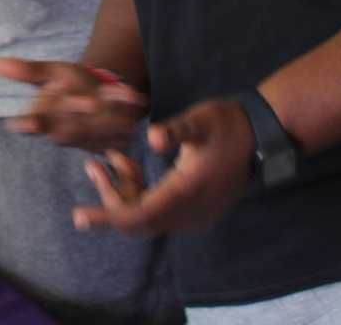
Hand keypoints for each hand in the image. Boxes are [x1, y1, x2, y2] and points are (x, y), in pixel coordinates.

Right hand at [0, 58, 147, 151]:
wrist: (102, 94)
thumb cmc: (70, 83)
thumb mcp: (50, 72)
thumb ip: (26, 71)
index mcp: (45, 118)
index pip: (33, 123)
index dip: (30, 124)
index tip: (25, 122)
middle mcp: (65, 133)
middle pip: (68, 126)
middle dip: (77, 113)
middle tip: (87, 101)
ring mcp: (90, 140)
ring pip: (96, 129)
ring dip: (104, 114)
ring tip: (107, 97)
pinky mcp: (113, 142)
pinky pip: (121, 128)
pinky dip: (126, 110)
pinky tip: (132, 96)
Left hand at [71, 98, 255, 235]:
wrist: (261, 135)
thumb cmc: (227, 123)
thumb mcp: (201, 120)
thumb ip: (178, 130)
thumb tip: (156, 137)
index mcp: (187, 192)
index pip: (139, 215)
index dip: (108, 215)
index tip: (79, 216)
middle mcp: (191, 212)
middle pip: (138, 219)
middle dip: (110, 197)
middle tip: (92, 165)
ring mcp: (195, 214)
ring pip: (147, 216)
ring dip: (124, 192)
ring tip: (107, 158)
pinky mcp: (196, 210)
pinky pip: (159, 211)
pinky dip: (140, 192)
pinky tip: (128, 164)